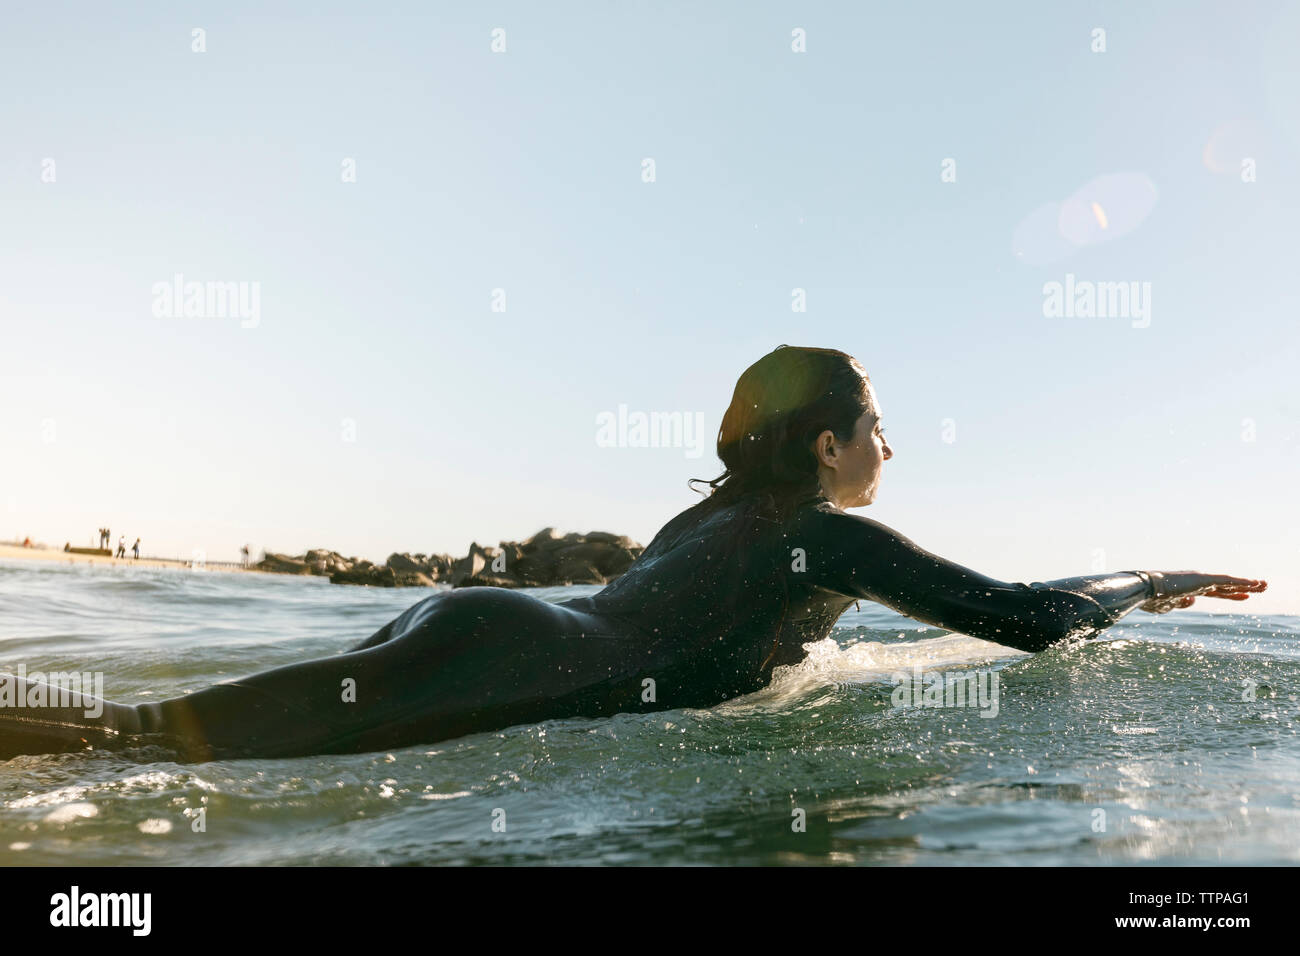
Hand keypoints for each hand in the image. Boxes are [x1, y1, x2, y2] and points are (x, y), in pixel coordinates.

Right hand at [1139, 572, 1267, 613]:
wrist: (1144, 588)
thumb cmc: (1151, 598)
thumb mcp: (1168, 606)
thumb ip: (1181, 604)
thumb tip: (1192, 601)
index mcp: (1189, 589)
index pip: (1215, 592)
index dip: (1230, 594)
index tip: (1244, 595)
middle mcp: (1197, 582)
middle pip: (1226, 585)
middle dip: (1243, 587)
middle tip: (1260, 588)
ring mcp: (1200, 579)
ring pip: (1229, 582)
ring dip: (1248, 583)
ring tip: (1264, 585)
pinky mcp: (1202, 579)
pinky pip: (1226, 580)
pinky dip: (1241, 581)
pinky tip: (1254, 583)